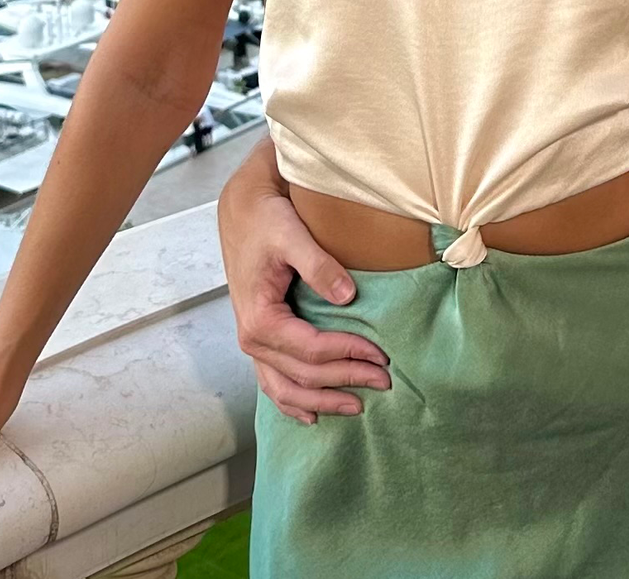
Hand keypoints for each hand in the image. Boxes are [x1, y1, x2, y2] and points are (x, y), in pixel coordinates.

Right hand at [222, 178, 389, 422]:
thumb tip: (348, 297)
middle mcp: (251, 339)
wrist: (243, 211)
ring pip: (286, 390)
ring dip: (322, 402)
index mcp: (259, 319)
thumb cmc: (265, 220)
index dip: (348, 354)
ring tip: (358, 406)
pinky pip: (274, 383)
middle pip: (303, 376)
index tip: (382, 354)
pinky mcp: (260, 340)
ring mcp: (254, 344)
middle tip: (385, 381)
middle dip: (346, 381)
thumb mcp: (292, 236)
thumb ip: (319, 266)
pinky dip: (293, 403)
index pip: (311, 350)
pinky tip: (312, 416)